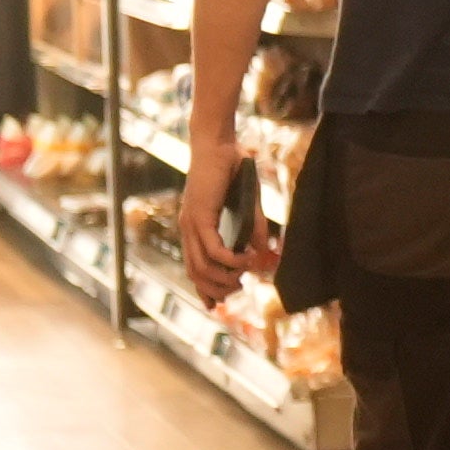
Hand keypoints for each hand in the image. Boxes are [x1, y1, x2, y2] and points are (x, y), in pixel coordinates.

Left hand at [181, 132, 259, 298]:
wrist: (220, 145)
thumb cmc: (232, 170)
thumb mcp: (247, 206)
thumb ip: (253, 230)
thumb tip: (262, 253)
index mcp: (193, 227)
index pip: (193, 266)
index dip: (203, 288)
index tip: (215, 304)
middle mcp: (187, 229)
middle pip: (195, 273)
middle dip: (216, 289)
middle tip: (238, 290)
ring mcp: (191, 224)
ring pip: (203, 267)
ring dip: (224, 279)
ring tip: (244, 277)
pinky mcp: (200, 217)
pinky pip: (214, 250)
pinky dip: (231, 261)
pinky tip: (246, 261)